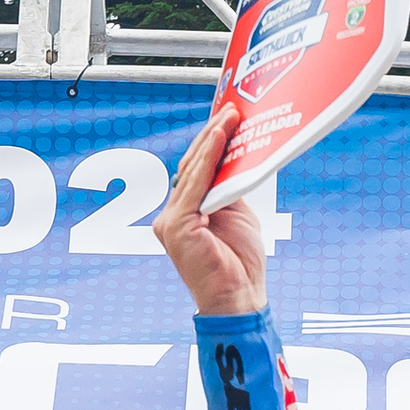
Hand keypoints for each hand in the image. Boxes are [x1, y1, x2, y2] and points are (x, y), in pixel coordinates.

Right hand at [152, 105, 268, 314]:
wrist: (239, 300)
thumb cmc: (240, 265)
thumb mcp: (236, 216)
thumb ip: (228, 189)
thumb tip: (235, 157)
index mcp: (183, 215)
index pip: (194, 171)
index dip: (210, 144)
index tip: (227, 119)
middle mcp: (170, 216)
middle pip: (190, 166)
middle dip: (212, 135)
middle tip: (231, 110)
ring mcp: (170, 221)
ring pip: (191, 170)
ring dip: (213, 140)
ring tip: (231, 116)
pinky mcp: (176, 226)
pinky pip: (194, 184)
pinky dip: (208, 158)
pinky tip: (221, 137)